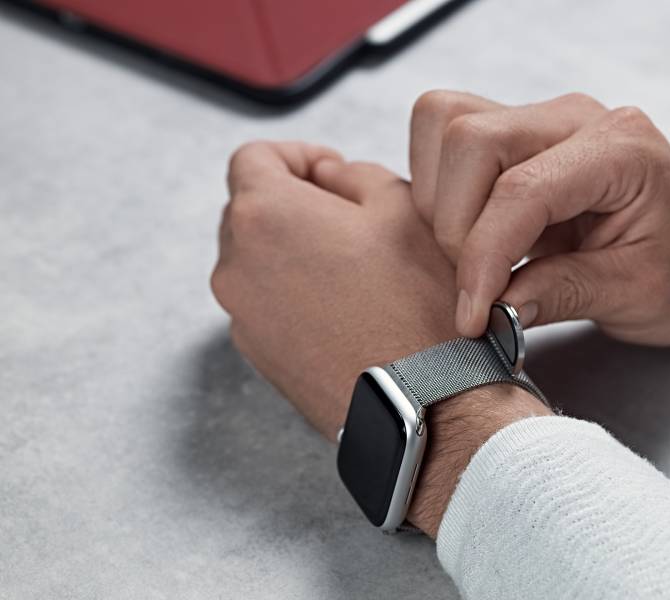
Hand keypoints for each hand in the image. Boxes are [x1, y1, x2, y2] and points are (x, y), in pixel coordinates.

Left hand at [212, 141, 549, 535]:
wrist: (419, 398)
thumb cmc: (415, 301)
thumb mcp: (401, 206)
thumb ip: (353, 172)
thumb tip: (328, 176)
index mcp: (265, 214)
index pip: (252, 157)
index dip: (295, 154)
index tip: (328, 171)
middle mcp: (235, 264)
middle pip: (250, 208)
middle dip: (294, 203)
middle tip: (347, 219)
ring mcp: (240, 313)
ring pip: (256, 258)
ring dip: (292, 250)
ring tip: (350, 269)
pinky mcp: (255, 352)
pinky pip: (264, 302)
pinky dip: (291, 292)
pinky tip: (342, 307)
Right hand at [409, 91, 669, 344]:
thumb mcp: (637, 295)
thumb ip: (564, 295)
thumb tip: (494, 308)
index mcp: (621, 148)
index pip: (522, 190)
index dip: (483, 257)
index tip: (472, 315)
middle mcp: (572, 118)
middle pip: (469, 139)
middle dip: (456, 225)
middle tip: (480, 285)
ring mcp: (536, 118)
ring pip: (443, 126)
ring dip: (442, 201)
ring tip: (476, 255)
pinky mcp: (510, 133)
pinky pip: (442, 137)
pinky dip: (439, 188)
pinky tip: (472, 230)